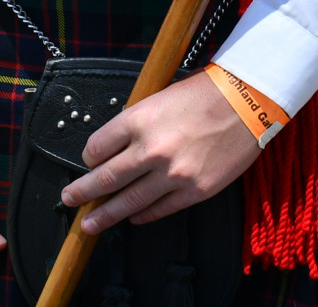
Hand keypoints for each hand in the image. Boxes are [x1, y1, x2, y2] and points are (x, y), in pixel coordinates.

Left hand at [60, 72, 261, 233]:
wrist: (248, 101)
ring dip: (105, 215)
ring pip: (128, 201)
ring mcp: (172, 173)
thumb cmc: (206, 92)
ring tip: (89, 225)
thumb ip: (137, 123)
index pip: (97, 146)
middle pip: (105, 179)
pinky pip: (159, 209)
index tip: (88, 161)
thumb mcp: (160, 97)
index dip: (89, 156)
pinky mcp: (194, 190)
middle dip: (82, 192)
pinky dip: (141, 215)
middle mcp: (150, 148)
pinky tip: (132, 217)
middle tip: (69, 199)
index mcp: (138, 120)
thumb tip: (117, 147)